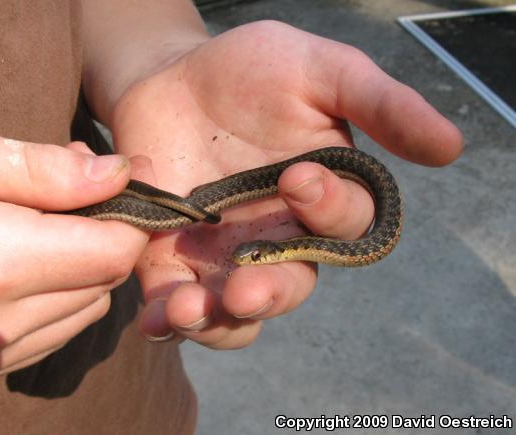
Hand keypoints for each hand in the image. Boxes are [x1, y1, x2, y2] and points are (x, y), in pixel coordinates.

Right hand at [0, 128, 147, 387]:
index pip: (115, 252)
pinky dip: (51, 296)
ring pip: (83, 310)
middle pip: (105, 281)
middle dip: (102, 234)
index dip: (127, 214)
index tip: (116, 182)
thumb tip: (120, 173)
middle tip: (67, 191)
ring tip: (36, 223)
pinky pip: (47, 333)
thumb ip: (39, 171)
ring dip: (79, 266)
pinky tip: (15, 261)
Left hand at [110, 21, 462, 347]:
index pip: (344, 224)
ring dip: (216, 321)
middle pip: (289, 286)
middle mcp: (279, 238)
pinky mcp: (175, 263)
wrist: (171, 79)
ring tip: (187, 309)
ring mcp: (225, 256)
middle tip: (245, 289)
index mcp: (321, 198)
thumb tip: (451, 146)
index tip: (298, 176)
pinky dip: (167, 319)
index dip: (329, 210)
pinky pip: (177, 305)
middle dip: (270, 292)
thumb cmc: (249, 71)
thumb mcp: (317, 70)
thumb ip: (378, 103)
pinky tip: (158, 317)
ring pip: (235, 313)